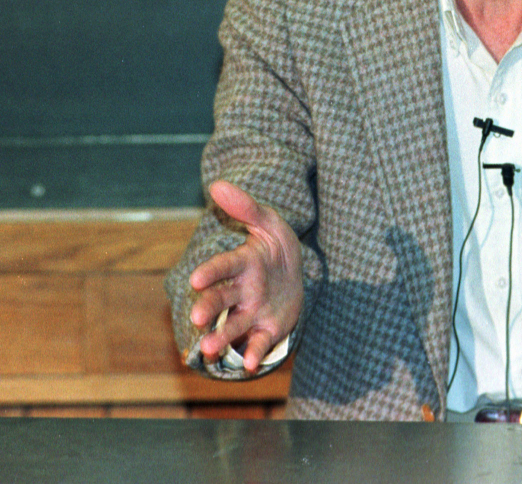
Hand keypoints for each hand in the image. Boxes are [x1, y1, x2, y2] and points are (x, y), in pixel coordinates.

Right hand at [189, 180, 303, 372]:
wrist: (297, 273)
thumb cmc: (276, 247)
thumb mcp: (269, 222)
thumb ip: (246, 207)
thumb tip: (217, 185)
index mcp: (242, 263)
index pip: (224, 267)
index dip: (211, 273)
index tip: (196, 280)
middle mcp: (242, 290)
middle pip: (222, 300)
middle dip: (208, 308)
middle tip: (196, 319)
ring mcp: (253, 311)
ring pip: (234, 325)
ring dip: (221, 337)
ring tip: (207, 350)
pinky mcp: (267, 328)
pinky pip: (258, 342)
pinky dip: (252, 353)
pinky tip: (247, 365)